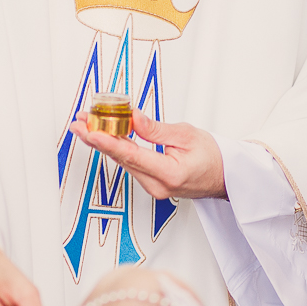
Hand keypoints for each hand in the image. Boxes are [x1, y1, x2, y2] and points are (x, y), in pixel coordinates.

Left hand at [71, 109, 225, 199]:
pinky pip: (130, 165)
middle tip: (79, 123)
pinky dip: (117, 149)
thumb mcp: (187, 135)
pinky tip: (104, 137)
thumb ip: (156, 129)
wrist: (227, 177)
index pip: (132, 156)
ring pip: (123, 162)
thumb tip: (133, 118)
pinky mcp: (151, 184)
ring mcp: (153, 188)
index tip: (89, 132)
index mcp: (170, 174)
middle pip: (122, 159)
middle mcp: (158, 185)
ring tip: (86, 125)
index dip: (107, 142)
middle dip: (97, 139)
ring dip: (104, 143)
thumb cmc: (213, 157)